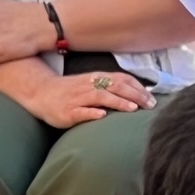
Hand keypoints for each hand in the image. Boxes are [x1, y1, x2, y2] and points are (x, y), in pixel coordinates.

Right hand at [19, 71, 153, 129]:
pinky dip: (92, 113)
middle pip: (116, 87)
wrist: (42, 93)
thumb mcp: (92, 83)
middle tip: (150, 105)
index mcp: (98, 78)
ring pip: (100, 97)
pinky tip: (102, 116)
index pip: (122, 79)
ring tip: (132, 108)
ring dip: (118, 102)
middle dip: (135, 95)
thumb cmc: (72, 90)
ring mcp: (78, 98)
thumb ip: (110, 86)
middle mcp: (90, 86)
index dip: (138, 87)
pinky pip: (81, 111)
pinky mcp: (67, 111)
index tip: (152, 97)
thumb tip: (137, 92)